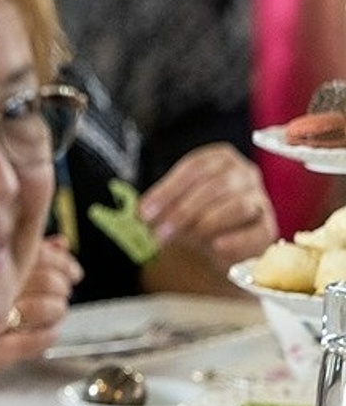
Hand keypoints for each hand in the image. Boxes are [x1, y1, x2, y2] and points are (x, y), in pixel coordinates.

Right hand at [0, 235, 82, 372]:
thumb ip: (22, 250)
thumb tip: (61, 243)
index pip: (41, 254)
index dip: (65, 263)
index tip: (73, 270)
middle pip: (49, 281)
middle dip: (62, 287)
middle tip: (61, 290)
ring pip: (47, 310)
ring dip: (57, 311)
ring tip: (53, 311)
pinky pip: (33, 343)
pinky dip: (49, 336)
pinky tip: (48, 332)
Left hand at [138, 143, 276, 274]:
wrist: (218, 244)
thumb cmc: (193, 215)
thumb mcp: (173, 204)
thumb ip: (159, 205)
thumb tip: (137, 213)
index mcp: (219, 158)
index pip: (193, 169)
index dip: (166, 191)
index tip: (144, 213)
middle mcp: (244, 172)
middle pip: (213, 186)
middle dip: (181, 211)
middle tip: (158, 233)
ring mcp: (260, 199)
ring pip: (236, 205)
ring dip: (205, 223)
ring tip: (183, 240)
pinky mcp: (268, 227)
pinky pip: (255, 231)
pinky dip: (235, 239)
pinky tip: (216, 247)